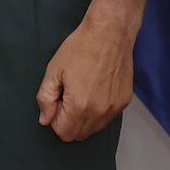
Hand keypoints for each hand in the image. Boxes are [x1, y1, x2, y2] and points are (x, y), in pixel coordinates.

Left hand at [35, 15, 134, 141]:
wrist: (108, 34)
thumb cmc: (80, 48)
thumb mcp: (53, 70)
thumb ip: (45, 98)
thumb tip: (45, 119)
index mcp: (79, 106)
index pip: (64, 133)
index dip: (55, 119)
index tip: (56, 101)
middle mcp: (99, 112)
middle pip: (79, 135)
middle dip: (69, 121)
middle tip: (66, 95)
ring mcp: (114, 108)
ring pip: (94, 128)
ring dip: (84, 118)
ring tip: (81, 90)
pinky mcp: (124, 102)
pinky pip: (107, 117)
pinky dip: (98, 110)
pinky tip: (94, 89)